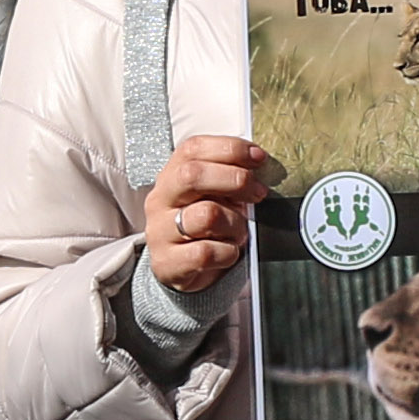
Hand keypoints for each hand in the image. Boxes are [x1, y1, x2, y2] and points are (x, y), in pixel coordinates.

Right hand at [140, 134, 278, 296]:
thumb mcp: (213, 196)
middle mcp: (160, 200)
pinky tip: (228, 252)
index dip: (230, 149)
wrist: (182, 271)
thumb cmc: (203, 227)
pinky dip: (227, 253)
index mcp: (171, 176)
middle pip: (192, 175)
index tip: (258, 158)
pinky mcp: (167, 262)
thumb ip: (228, 177)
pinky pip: (206, 252)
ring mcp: (160, 231)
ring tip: (238, 232)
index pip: (193, 149)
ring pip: (206, 215)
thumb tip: (258, 163)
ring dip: (235, 223)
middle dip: (235, 180)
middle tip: (258, 193)